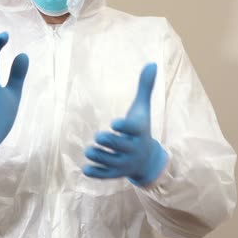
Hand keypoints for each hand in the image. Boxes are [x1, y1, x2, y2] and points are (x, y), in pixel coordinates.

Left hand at [83, 63, 168, 186]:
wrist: (147, 159)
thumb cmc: (140, 129)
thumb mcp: (142, 109)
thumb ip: (144, 88)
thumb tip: (152, 63)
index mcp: (140, 132)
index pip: (133, 129)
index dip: (124, 127)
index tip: (114, 123)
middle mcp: (134, 149)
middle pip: (121, 146)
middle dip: (109, 142)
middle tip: (99, 137)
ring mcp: (125, 163)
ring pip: (111, 161)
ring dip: (99, 156)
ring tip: (89, 151)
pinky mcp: (116, 173)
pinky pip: (106, 175)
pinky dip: (96, 173)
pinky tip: (85, 168)